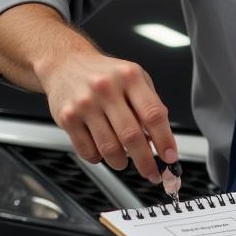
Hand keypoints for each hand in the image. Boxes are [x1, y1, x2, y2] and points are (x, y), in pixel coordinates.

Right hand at [39, 47, 176, 179]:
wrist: (65, 63)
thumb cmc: (105, 73)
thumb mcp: (135, 78)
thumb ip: (150, 104)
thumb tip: (161, 137)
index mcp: (130, 77)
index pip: (153, 114)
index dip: (164, 139)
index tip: (170, 157)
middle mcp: (107, 89)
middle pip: (132, 135)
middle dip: (145, 161)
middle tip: (152, 173)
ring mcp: (85, 104)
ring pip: (109, 147)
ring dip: (121, 162)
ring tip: (124, 161)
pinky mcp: (67, 118)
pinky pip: (87, 150)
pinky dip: (99, 158)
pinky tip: (103, 152)